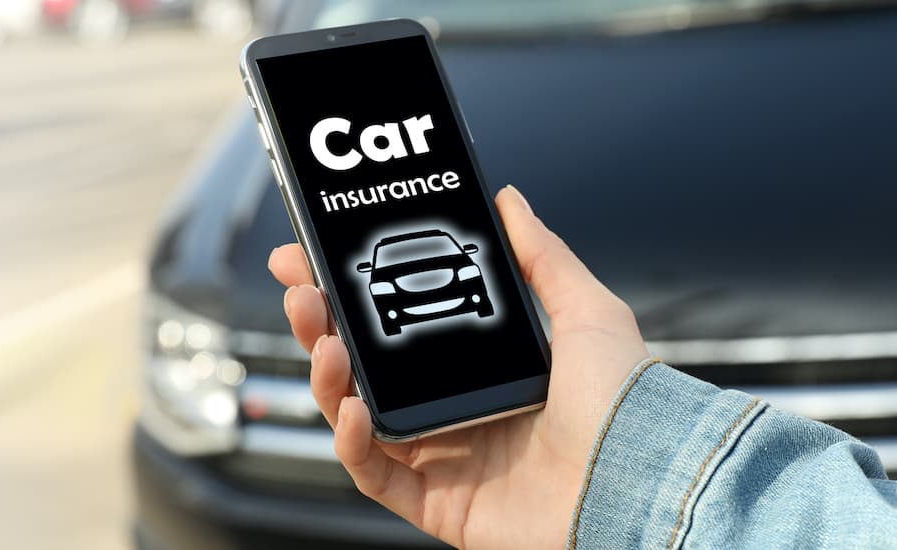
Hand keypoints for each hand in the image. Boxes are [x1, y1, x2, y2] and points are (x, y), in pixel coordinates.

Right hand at [268, 185, 649, 548]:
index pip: (396, 326)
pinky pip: (374, 477)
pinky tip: (353, 409)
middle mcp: (455, 409)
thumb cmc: (626, 402)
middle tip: (302, 293)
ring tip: (325, 345)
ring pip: (357, 417)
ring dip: (327, 378)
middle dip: (322, 328)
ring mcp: (444, 458)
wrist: (644, 480)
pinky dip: (351, 445)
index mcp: (480, 366)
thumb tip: (510, 201)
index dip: (350, 296)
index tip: (314, 259)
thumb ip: (542, 254)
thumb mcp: (586, 310)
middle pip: (365, 368)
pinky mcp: (439, 504)